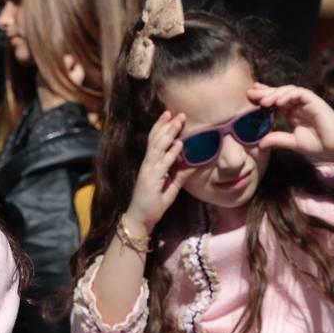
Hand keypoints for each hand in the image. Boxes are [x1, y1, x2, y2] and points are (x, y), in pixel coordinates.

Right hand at [125, 111, 186, 230]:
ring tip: (178, 120)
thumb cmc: (153, 206)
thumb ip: (180, 176)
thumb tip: (193, 165)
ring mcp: (148, 171)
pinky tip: (179, 144)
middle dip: (166, 125)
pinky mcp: (151, 179)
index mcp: (150, 165)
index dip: (161, 127)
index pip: (154, 141)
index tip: (169, 115)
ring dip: (169, 133)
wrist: (140, 220)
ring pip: (158, 147)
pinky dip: (171, 153)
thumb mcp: (171, 189)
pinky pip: (162, 164)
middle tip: (177, 113)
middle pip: (156, 140)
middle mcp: (148, 165)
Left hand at [249, 83, 333, 161]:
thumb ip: (278, 139)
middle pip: (280, 93)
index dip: (265, 97)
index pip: (277, 101)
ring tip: (263, 102)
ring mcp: (308, 102)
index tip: (251, 97)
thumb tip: (260, 143)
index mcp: (295, 113)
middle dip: (266, 91)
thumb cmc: (319, 145)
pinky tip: (279, 102)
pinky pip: (300, 93)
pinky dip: (288, 95)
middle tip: (251, 92)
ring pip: (289, 90)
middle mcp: (300, 105)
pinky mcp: (316, 101)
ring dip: (275, 93)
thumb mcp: (293, 142)